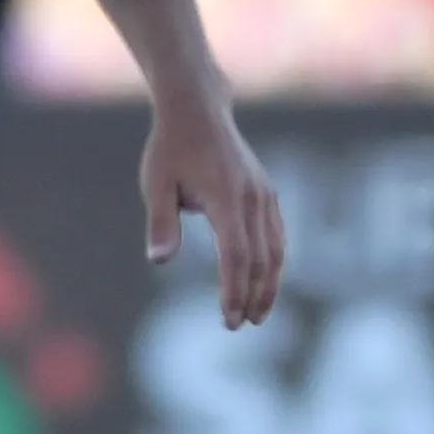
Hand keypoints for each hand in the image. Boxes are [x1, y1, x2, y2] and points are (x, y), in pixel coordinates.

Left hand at [143, 89, 285, 327]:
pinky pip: (277, 235)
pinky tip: (264, 282)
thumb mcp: (156, 184)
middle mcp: (252, 197)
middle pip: (262, 258)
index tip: (228, 319)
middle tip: (239, 324)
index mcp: (227, 197)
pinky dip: (274, 263)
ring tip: (256, 314)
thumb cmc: (171, 148)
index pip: (236, 255)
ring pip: (276, 249)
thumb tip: (159, 262)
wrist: (197, 109)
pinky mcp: (266, 192)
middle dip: (253, 296)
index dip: (234, 290)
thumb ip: (161, 223)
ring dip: (269, 284)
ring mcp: (264, 194)